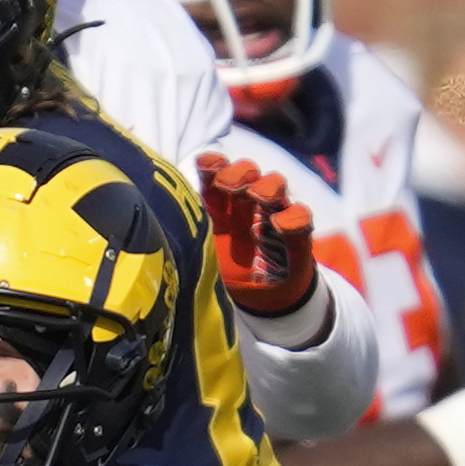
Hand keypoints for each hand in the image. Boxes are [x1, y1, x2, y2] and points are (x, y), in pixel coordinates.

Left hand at [195, 153, 318, 319]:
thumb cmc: (228, 271)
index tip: (204, 165)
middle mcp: (248, 203)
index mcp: (222, 206)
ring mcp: (274, 215)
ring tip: (258, 196)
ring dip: (266, 186)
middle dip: (237, 173)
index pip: (217, 175)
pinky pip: (300, 217)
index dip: (212, 165)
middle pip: (247, 172)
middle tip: (228, 185)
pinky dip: (292, 217)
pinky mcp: (296, 234)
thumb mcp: (204, 256)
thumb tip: (164, 230)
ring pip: (275, 185)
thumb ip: (191, 241)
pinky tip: (279, 224)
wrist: (261, 300)